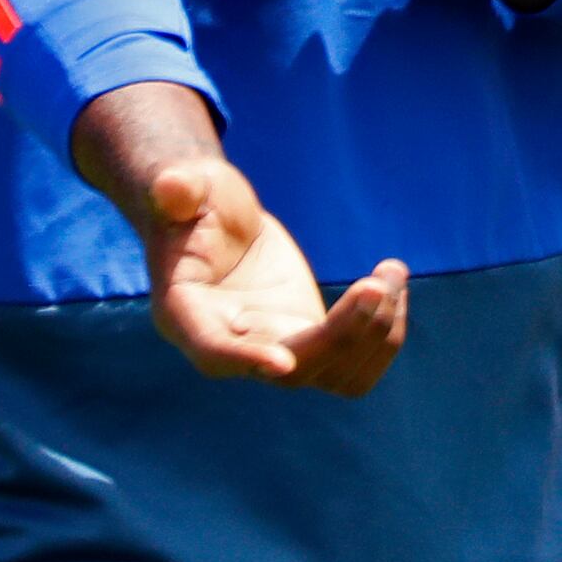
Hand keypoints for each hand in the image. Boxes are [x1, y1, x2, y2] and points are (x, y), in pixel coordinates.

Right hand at [144, 165, 407, 393]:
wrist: (218, 222)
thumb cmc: (195, 203)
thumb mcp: (185, 189)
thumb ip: (177, 191)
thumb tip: (170, 187)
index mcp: (188, 315)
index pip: (214, 351)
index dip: (245, 359)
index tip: (283, 363)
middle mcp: (234, 347)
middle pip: (296, 367)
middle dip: (345, 331)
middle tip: (381, 280)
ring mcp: (276, 349)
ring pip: (335, 374)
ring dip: (376, 332)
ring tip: (391, 272)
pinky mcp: (311, 342)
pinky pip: (357, 364)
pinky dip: (384, 334)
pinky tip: (390, 283)